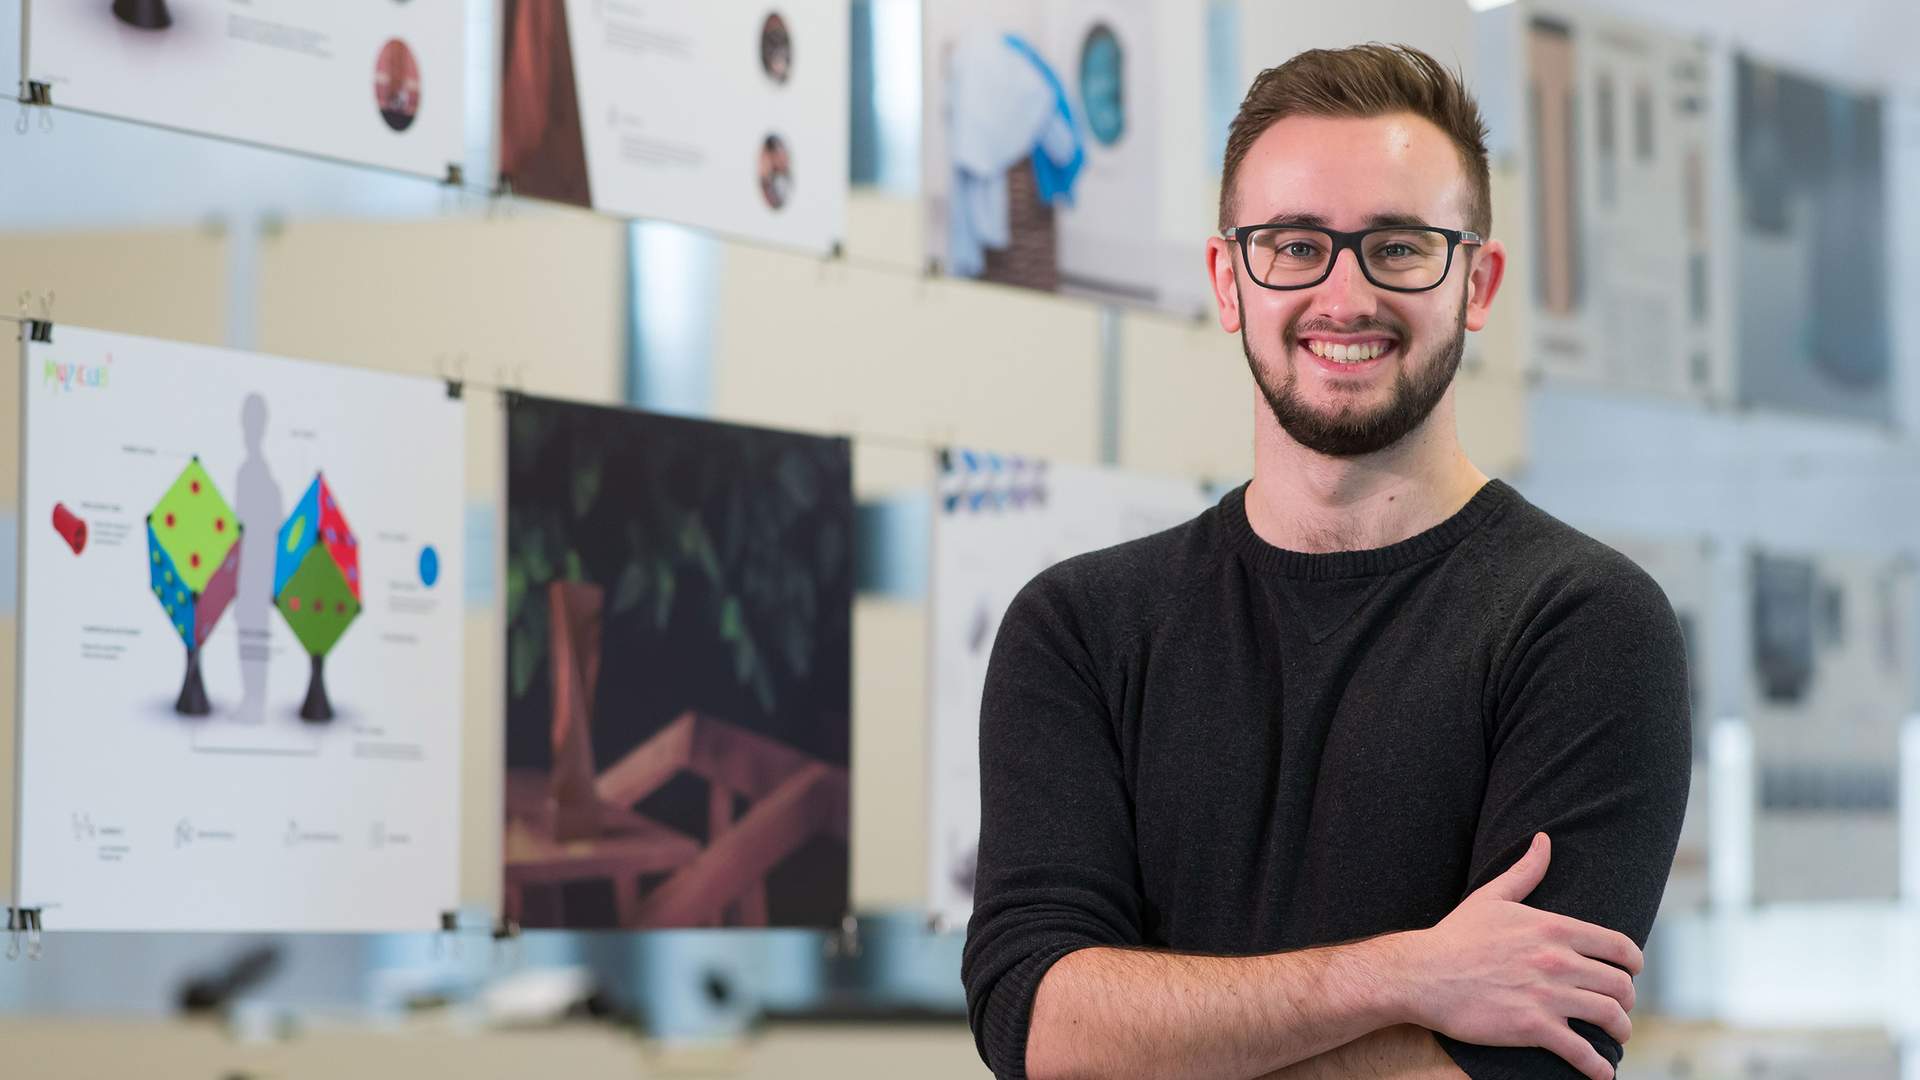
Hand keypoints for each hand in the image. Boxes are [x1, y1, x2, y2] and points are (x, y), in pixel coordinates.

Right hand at [1393, 833, 1641, 1079]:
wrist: (1422, 974)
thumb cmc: (1455, 936)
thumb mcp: (1492, 897)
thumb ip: (1525, 870)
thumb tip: (1544, 839)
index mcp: (1553, 928)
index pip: (1619, 947)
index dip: (1633, 963)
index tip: (1631, 972)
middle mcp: (1557, 960)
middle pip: (1620, 985)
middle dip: (1626, 1000)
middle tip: (1619, 1008)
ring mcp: (1546, 995)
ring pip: (1609, 1016)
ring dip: (1620, 1030)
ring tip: (1616, 1036)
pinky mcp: (1532, 1027)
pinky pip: (1581, 1052)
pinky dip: (1598, 1067)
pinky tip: (1602, 1072)